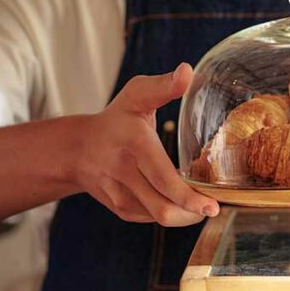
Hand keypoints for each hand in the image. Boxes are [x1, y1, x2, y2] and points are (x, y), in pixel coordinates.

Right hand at [74, 63, 218, 225]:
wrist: (76, 150)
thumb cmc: (115, 120)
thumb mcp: (136, 96)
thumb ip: (163, 86)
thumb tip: (189, 71)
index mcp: (134, 146)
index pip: (163, 179)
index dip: (188, 197)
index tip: (212, 205)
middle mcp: (125, 174)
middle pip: (163, 207)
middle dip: (193, 213)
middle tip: (213, 207)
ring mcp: (121, 196)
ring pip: (159, 217)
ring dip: (185, 215)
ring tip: (201, 204)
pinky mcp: (121, 209)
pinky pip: (152, 218)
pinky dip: (171, 213)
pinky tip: (180, 201)